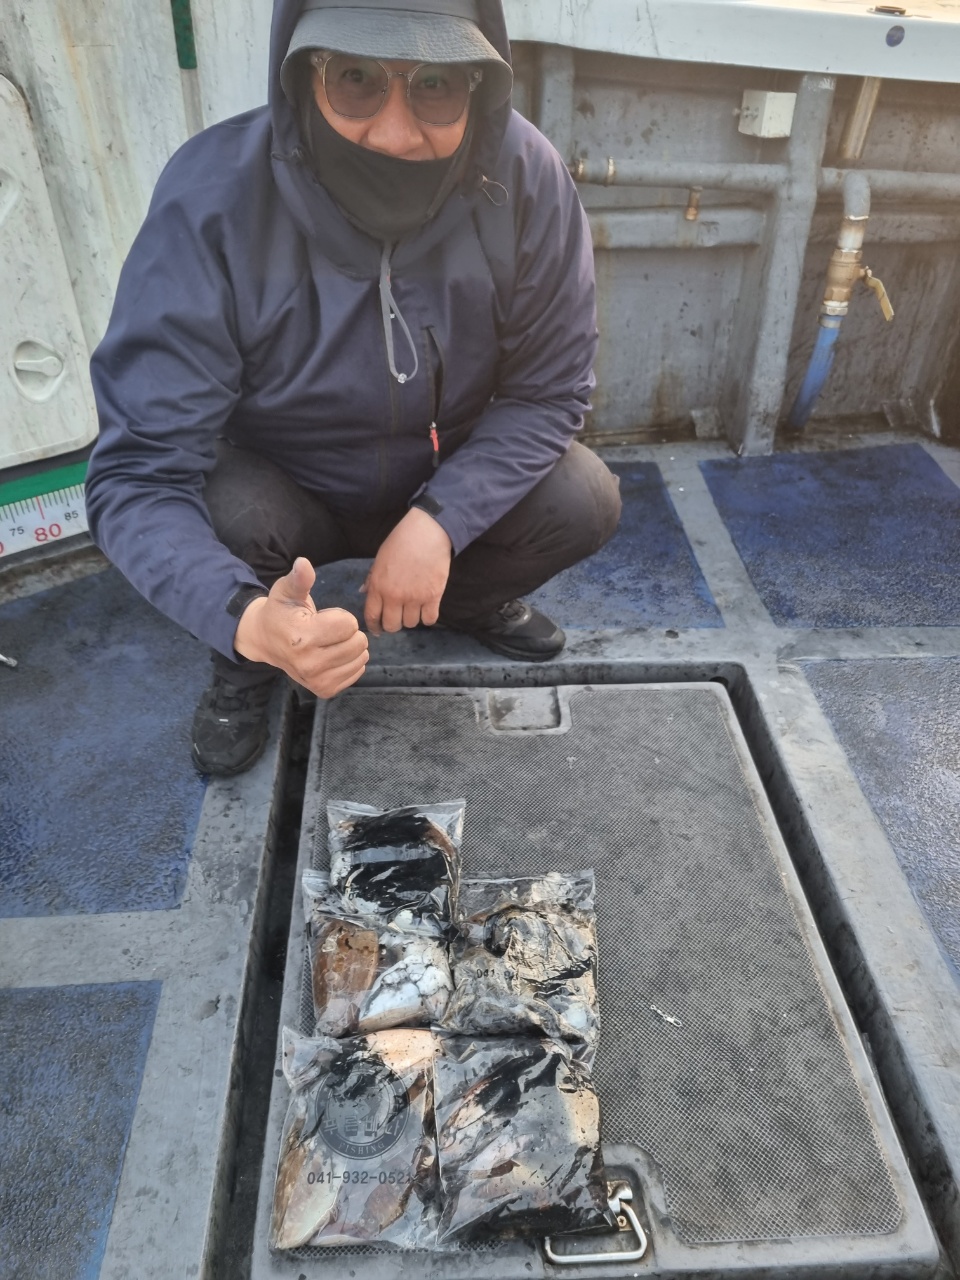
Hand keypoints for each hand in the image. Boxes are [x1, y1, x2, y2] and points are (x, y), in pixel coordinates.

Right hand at [234, 557, 367, 697]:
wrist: (265, 641)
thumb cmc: (280, 612)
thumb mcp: (286, 591)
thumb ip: (300, 579)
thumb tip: (304, 563)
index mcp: (302, 638)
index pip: (349, 624)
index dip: (340, 615)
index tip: (322, 617)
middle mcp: (310, 664)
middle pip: (358, 642)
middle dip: (348, 631)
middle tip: (326, 630)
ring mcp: (317, 680)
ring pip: (361, 657)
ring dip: (350, 646)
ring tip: (329, 642)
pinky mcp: (325, 690)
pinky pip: (357, 672)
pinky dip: (350, 662)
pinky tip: (331, 655)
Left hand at [362, 508, 452, 635]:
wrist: (427, 532)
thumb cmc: (401, 542)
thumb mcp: (380, 558)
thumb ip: (372, 579)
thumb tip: (364, 593)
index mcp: (378, 586)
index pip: (372, 616)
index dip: (375, 626)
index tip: (378, 629)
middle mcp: (394, 596)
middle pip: (392, 626)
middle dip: (394, 624)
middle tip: (399, 616)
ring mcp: (414, 598)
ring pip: (411, 624)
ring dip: (412, 618)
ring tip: (414, 608)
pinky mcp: (433, 597)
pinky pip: (429, 620)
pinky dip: (428, 617)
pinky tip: (427, 608)